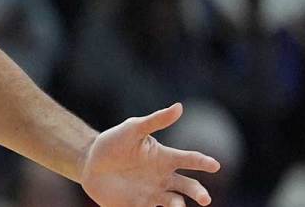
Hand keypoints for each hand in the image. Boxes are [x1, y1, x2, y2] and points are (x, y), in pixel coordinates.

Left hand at [80, 103, 220, 206]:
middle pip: (188, 186)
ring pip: (174, 203)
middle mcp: (164, 178)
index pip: (189, 159)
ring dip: (178, 205)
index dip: (203, 162)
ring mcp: (153, 194)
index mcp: (165, 158)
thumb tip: (180, 107)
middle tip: (205, 198)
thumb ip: (156, 120)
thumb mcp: (132, 129)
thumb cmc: (113, 142)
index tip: (215, 165)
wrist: (89, 162)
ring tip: (176, 205)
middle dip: (199, 192)